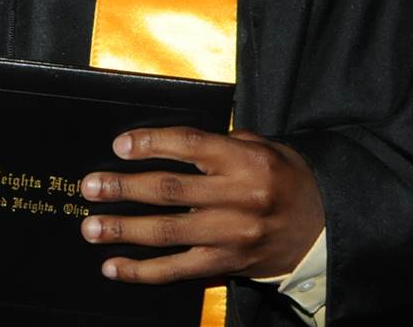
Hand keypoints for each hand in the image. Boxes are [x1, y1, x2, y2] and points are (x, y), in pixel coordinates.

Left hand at [81, 127, 324, 283]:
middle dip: (123, 188)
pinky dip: (142, 271)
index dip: (152, 143)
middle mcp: (239, 199)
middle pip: (170, 191)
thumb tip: (164, 141)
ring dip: (123, 230)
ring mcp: (232, 236)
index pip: (190, 145)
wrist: (323, 229)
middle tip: (89, 186)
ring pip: (168, 232)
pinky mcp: (226, 265)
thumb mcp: (262, 148)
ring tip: (91, 227)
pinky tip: (113, 267)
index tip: (119, 145)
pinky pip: (178, 270)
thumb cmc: (284, 179)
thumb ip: (219, 142)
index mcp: (247, 162)